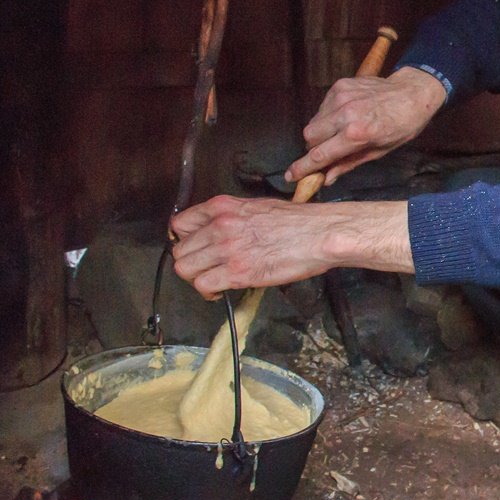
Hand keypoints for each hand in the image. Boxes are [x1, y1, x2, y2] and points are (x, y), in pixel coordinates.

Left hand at [170, 196, 413, 296]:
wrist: (319, 234)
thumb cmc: (297, 222)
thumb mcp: (257, 206)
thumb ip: (231, 216)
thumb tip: (219, 230)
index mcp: (223, 206)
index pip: (180, 223)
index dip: (185, 240)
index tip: (195, 249)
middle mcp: (220, 226)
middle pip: (181, 250)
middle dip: (191, 263)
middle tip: (206, 269)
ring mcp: (227, 249)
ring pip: (185, 269)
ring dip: (196, 279)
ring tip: (212, 281)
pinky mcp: (238, 272)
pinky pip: (203, 285)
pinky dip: (207, 292)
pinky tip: (219, 291)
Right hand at [286, 66, 445, 186]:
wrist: (413, 93)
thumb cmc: (401, 125)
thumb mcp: (379, 151)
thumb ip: (348, 164)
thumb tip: (326, 178)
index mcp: (356, 134)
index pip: (319, 155)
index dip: (302, 168)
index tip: (291, 176)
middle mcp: (345, 114)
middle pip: (309, 137)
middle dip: (314, 148)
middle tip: (328, 151)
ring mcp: (341, 96)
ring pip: (314, 121)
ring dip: (321, 131)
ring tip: (342, 131)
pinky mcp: (340, 85)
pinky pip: (322, 107)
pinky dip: (328, 116)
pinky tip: (345, 116)